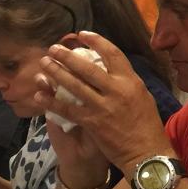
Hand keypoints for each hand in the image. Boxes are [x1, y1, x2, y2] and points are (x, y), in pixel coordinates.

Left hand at [33, 32, 168, 172]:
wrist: (146, 153)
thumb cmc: (147, 125)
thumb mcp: (143, 96)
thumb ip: (127, 82)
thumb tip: (113, 69)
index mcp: (131, 81)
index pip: (112, 54)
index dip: (96, 41)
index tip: (82, 34)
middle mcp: (117, 90)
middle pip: (87, 67)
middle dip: (67, 56)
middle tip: (53, 48)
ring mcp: (103, 106)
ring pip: (74, 85)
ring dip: (56, 73)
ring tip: (44, 64)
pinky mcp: (92, 122)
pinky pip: (68, 109)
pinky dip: (52, 101)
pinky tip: (40, 95)